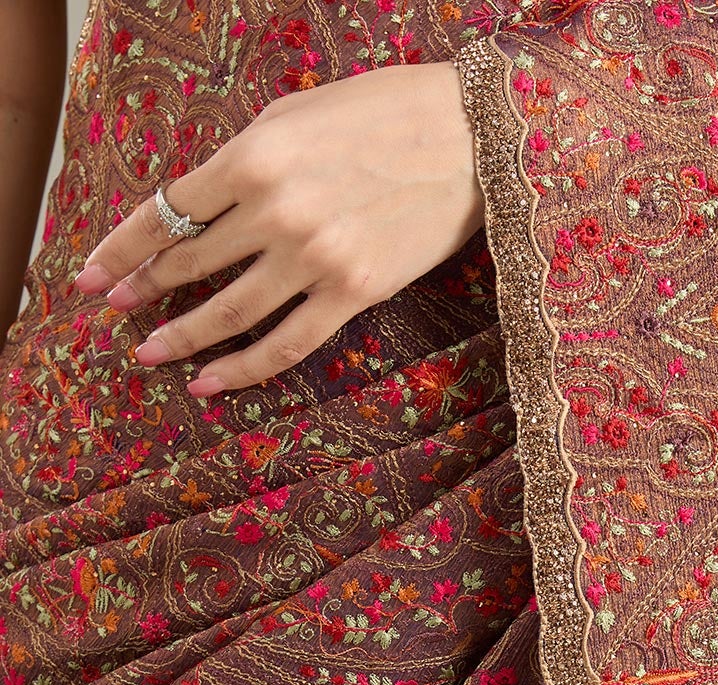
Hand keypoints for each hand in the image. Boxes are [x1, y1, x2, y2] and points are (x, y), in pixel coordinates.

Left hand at [72, 61, 483, 397]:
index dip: (123, 246)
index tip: (93, 273)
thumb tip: (200, 209)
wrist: (470, 140)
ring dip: (181, 335)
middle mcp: (277, 211)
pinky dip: (241, 368)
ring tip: (148, 352)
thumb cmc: (384, 114)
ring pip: (228, 311)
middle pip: (190, 262)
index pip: (168, 210)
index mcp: (255, 156)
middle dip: (143, 288)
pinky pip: (285, 344)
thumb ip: (245, 162)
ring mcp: (314, 258)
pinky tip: (209, 383)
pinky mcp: (352, 293)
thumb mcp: (297, 116)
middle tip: (112, 309)